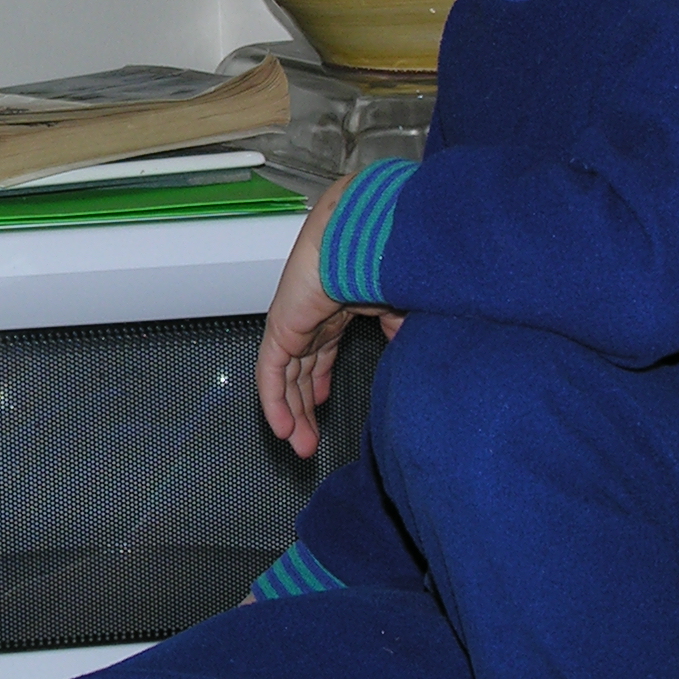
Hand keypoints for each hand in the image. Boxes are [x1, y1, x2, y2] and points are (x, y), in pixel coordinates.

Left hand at [258, 176, 376, 456]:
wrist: (370, 233)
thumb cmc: (387, 255)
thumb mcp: (400, 307)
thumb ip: (398, 332)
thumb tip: (408, 355)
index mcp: (337, 304)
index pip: (321, 351)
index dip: (320, 380)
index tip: (323, 405)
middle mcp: (312, 314)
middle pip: (301, 369)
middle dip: (304, 407)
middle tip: (309, 440)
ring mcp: (294, 320)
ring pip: (285, 377)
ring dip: (291, 413)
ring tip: (300, 445)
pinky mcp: (282, 326)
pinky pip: (271, 372)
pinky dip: (275, 402)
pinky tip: (284, 428)